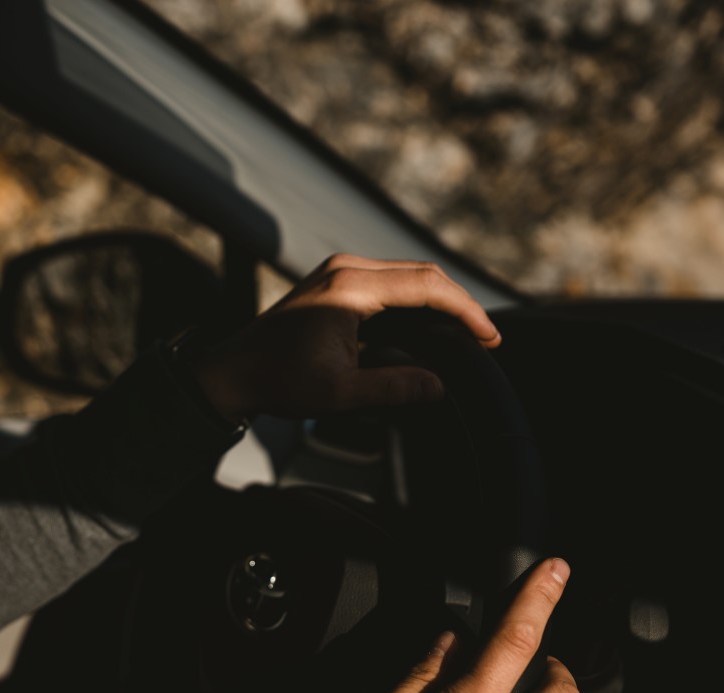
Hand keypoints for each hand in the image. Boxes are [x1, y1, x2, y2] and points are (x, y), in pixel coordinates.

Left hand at [191, 254, 499, 422]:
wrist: (234, 372)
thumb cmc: (278, 380)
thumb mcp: (340, 393)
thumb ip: (394, 388)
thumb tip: (438, 387)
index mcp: (350, 287)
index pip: (426, 286)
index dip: (465, 310)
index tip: (489, 336)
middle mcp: (346, 267)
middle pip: (422, 273)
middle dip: (459, 304)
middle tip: (485, 338)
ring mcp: (340, 270)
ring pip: (408, 275)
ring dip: (439, 301)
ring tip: (465, 334)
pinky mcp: (337, 280)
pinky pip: (390, 282)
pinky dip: (417, 300)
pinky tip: (431, 327)